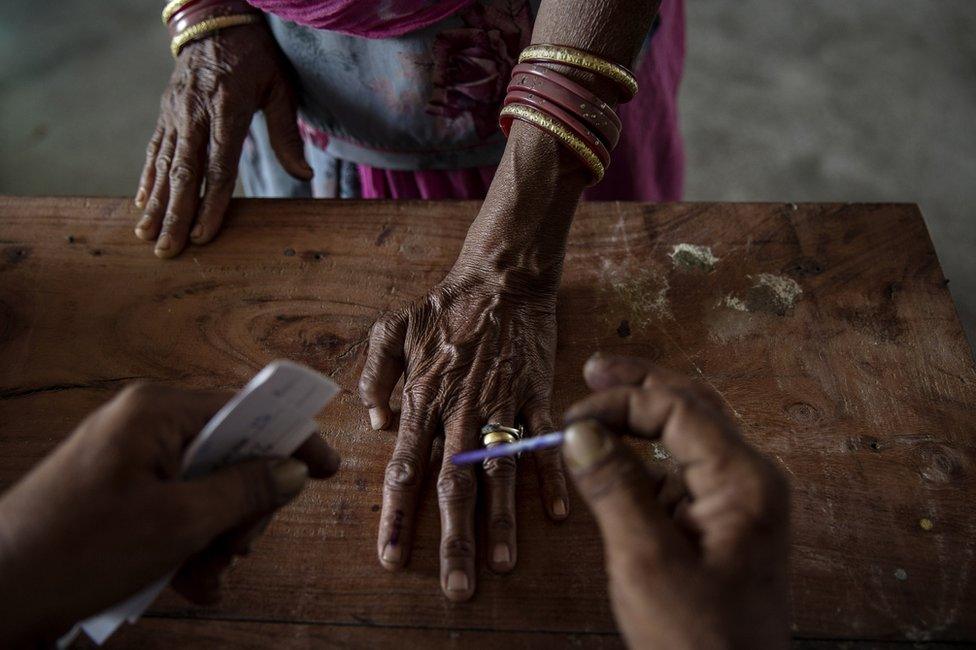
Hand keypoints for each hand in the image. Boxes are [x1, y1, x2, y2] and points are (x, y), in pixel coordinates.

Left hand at [0, 383, 338, 645]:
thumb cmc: (74, 551)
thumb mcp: (178, 523)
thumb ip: (244, 491)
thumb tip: (293, 470)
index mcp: (156, 412)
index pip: (245, 410)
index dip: (290, 439)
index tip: (327, 467)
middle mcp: (143, 426)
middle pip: (229, 454)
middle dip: (241, 509)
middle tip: (234, 550)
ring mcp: (128, 461)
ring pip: (205, 489)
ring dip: (216, 537)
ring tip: (204, 577)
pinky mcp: (117, 495)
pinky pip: (175, 508)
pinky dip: (189, 544)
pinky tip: (190, 584)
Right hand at [135, 23, 311, 257]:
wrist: (215, 21)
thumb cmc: (256, 59)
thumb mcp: (279, 88)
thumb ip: (286, 133)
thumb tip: (304, 175)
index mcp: (227, 110)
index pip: (219, 167)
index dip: (211, 204)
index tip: (204, 235)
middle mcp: (195, 115)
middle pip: (184, 174)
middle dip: (175, 215)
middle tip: (167, 250)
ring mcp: (175, 114)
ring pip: (163, 166)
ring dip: (155, 204)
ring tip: (146, 236)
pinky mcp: (165, 113)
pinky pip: (154, 149)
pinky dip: (146, 178)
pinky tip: (141, 203)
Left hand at [359, 264, 568, 600]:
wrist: (502, 275)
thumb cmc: (446, 304)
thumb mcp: (392, 328)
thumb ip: (376, 375)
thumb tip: (375, 422)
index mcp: (423, 397)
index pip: (404, 469)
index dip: (397, 517)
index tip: (391, 558)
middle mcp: (460, 410)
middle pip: (455, 486)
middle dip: (453, 541)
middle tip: (456, 587)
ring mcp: (502, 404)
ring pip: (499, 473)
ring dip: (502, 522)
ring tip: (502, 565)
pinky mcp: (537, 394)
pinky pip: (542, 442)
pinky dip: (549, 477)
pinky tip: (555, 515)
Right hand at [562, 355, 790, 648]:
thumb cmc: (695, 639)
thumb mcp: (646, 561)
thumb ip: (614, 488)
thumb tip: (579, 430)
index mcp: (745, 481)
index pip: (679, 410)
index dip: (622, 403)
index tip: (571, 418)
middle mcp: (749, 479)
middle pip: (692, 408)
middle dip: (641, 387)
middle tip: (594, 369)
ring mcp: (736, 500)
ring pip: (687, 436)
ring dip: (641, 419)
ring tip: (595, 406)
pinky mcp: (719, 522)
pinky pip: (681, 471)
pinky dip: (645, 457)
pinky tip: (613, 458)